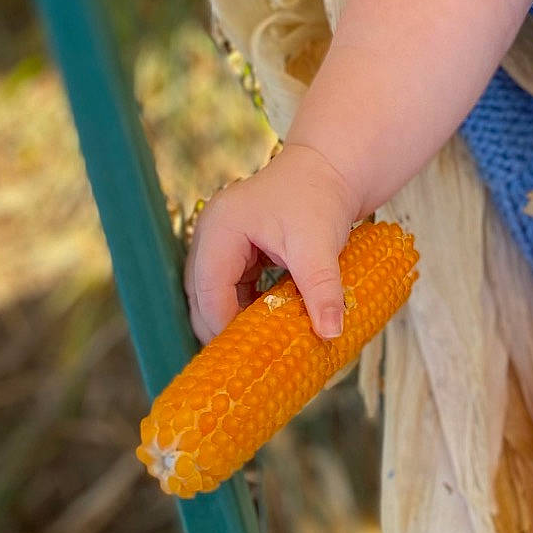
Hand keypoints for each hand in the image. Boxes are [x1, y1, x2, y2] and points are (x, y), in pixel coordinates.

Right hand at [183, 141, 363, 342]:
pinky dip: (243, 310)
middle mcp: (210, 235)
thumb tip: (330, 333)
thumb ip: (322, 289)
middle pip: (201, 298)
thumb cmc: (320, 198)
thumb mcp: (319, 244)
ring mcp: (219, 242)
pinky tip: (266, 328)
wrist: (331, 168)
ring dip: (233, 323)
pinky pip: (228, 290)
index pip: (209, 292)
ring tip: (259, 352)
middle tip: (250, 364)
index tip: (248, 362)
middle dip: (223, 331)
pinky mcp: (233, 251)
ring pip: (212, 297)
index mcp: (221, 229)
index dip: (225, 329)